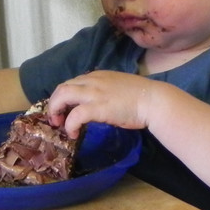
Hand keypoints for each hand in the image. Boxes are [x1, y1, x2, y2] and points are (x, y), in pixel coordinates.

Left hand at [43, 70, 158, 136]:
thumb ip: (104, 91)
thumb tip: (96, 104)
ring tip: (60, 125)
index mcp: (97, 76)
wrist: (154, 100)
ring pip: (63, 96)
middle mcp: (92, 81)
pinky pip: (76, 115)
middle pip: (62, 88)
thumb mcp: (117, 88)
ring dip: (56, 110)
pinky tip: (73, 133)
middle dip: (54, 103)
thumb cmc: (141, 97)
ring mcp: (94, 93)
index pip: (72, 83)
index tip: (63, 110)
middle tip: (56, 119)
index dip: (63, 97)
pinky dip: (70, 124)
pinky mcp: (98, 107)